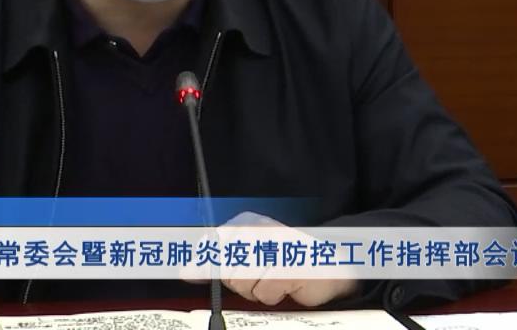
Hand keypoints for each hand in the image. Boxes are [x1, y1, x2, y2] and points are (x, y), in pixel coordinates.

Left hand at [194, 212, 358, 306]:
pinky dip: (274, 295)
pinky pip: (263, 294)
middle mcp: (259, 228)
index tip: (219, 269)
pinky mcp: (288, 267)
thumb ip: (213, 262)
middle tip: (261, 274)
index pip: (212, 244)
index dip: (212, 264)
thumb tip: (185, 271)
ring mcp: (274, 246)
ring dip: (257, 289)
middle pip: (225, 270)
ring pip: (242, 283)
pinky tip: (287, 284)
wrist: (331, 266)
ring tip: (274, 278)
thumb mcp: (246, 256)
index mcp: (246, 222)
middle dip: (240, 281)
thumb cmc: (285, 261)